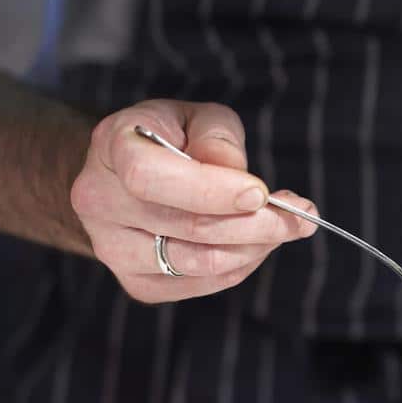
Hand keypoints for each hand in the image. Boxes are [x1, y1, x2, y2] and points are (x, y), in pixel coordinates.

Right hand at [70, 99, 316, 302]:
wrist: (126, 176)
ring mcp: (112, 249)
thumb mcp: (196, 117)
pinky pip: (199, 285)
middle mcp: (100, 201)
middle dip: (256, 224)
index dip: (210, 190)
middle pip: (187, 227)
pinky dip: (239, 266)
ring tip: (284, 227)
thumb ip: (217, 138)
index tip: (260, 193)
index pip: (150, 177)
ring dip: (255, 248)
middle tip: (301, 215)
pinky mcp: (136, 282)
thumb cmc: (170, 139)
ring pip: (198, 263)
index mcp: (111, 146)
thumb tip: (238, 178)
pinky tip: (254, 244)